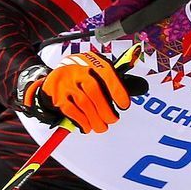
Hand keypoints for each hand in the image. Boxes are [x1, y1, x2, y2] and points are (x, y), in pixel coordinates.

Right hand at [17, 48, 148, 133]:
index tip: (124, 105)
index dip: (117, 90)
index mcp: (89, 62)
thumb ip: (113, 79)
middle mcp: (76, 69)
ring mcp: (64, 83)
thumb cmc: (79, 77)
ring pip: (83, 103)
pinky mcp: (56, 96)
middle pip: (94, 91)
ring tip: (101, 127)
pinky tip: (87, 126)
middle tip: (112, 120)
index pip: (106, 73)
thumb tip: (140, 87)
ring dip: (95, 119)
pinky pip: (71, 111)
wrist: (50, 80)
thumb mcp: (94, 71)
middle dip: (105, 110)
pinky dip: (82, 121)